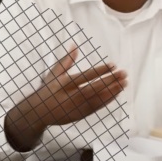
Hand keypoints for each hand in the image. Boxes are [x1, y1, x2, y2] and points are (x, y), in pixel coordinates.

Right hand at [5, 45, 127, 150]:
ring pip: (97, 99)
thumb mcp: (53, 75)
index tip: (113, 64)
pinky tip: (118, 92)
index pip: (84, 76)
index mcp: (63, 84)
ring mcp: (75, 107)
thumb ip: (66, 61)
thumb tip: (74, 45)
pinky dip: (108, 100)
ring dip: (112, 91)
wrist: (37, 113)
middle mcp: (70, 96)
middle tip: (124, 73)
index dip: (99, 71)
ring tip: (125, 82)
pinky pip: (96, 107)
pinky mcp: (80, 115)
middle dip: (110, 81)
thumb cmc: (47, 90)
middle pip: (93, 88)